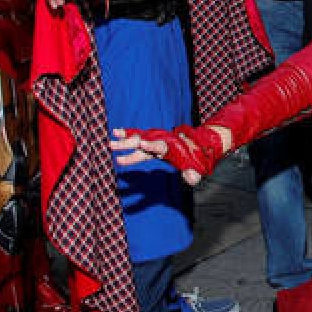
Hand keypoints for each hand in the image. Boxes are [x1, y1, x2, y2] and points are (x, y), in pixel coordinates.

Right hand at [110, 125, 231, 184]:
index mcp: (173, 148)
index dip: (151, 146)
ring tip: (110, 142)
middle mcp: (162, 142)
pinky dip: (128, 134)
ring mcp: (157, 141)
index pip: (160, 146)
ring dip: (124, 141)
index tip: (142, 144)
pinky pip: (139, 137)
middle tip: (113, 146)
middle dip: (129, 144)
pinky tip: (115, 132)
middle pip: (144, 142)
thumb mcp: (198, 167)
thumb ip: (194, 173)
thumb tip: (191, 179)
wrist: (200, 144)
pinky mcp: (154, 143)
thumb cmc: (197, 158)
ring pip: (138, 140)